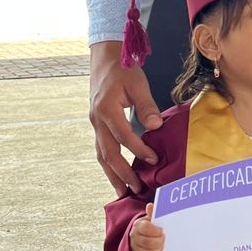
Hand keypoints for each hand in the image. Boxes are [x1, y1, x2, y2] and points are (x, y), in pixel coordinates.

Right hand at [89, 40, 163, 195]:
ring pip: (101, 154)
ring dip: (111, 174)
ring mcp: (95, 123)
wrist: (105, 59)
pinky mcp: (97, 124)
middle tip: (135, 188)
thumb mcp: (138, 84)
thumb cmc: (123, 70)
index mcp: (106, 109)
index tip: (153, 159)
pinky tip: (117, 174)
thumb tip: (156, 126)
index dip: (139, 149)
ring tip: (122, 191)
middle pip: (107, 153)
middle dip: (121, 173)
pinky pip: (101, 148)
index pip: (123, 136)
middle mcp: (97, 120)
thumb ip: (146, 106)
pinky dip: (109, 164)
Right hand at [129, 204, 165, 250]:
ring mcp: (135, 248)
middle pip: (147, 243)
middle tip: (164, 239)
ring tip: (162, 246)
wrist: (140, 236)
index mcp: (138, 225)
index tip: (162, 231)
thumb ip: (152, 213)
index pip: (145, 228)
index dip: (155, 231)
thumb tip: (150, 206)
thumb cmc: (148, 227)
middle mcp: (134, 237)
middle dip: (159, 242)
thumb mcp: (150, 219)